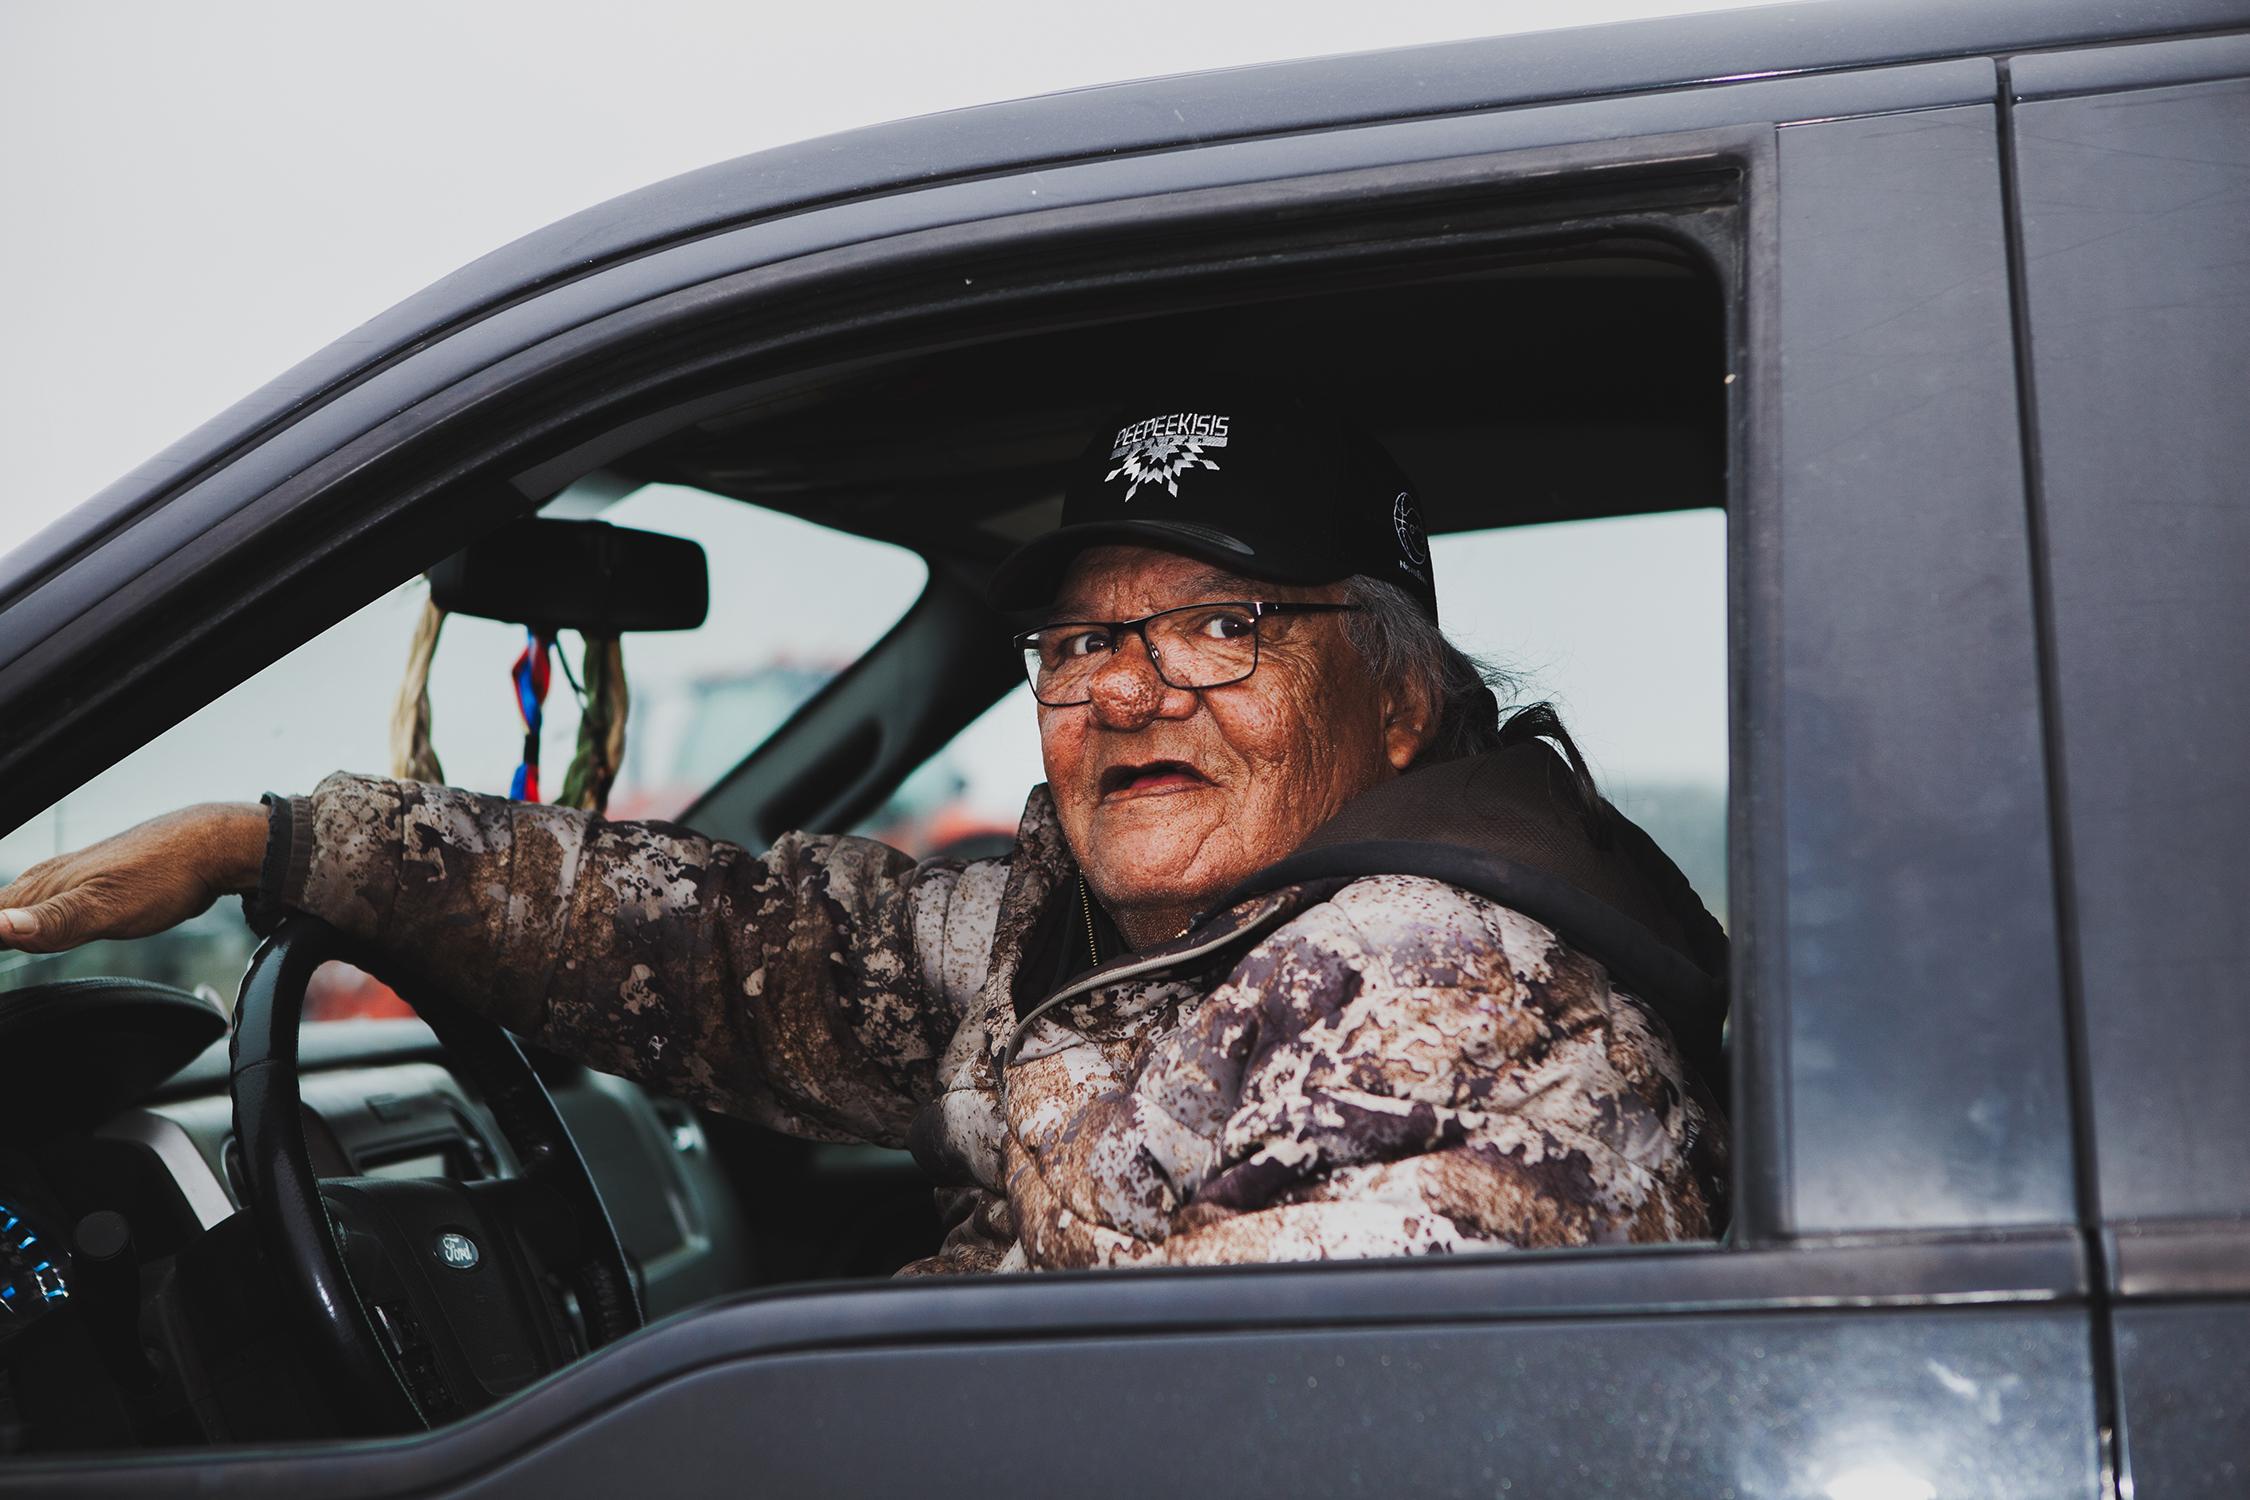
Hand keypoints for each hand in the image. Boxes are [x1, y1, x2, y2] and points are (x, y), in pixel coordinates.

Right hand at [0, 804, 268, 953]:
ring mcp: (69, 882)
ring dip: (7, 925)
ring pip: (19, 907)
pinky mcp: (92, 888)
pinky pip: (48, 907)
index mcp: (40, 886)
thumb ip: (52, 922)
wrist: (211, 847)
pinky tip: (34, 931)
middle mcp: (47, 881)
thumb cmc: (162, 876)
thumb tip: (0, 927)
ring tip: (8, 941)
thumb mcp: (105, 908)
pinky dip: (32, 922)